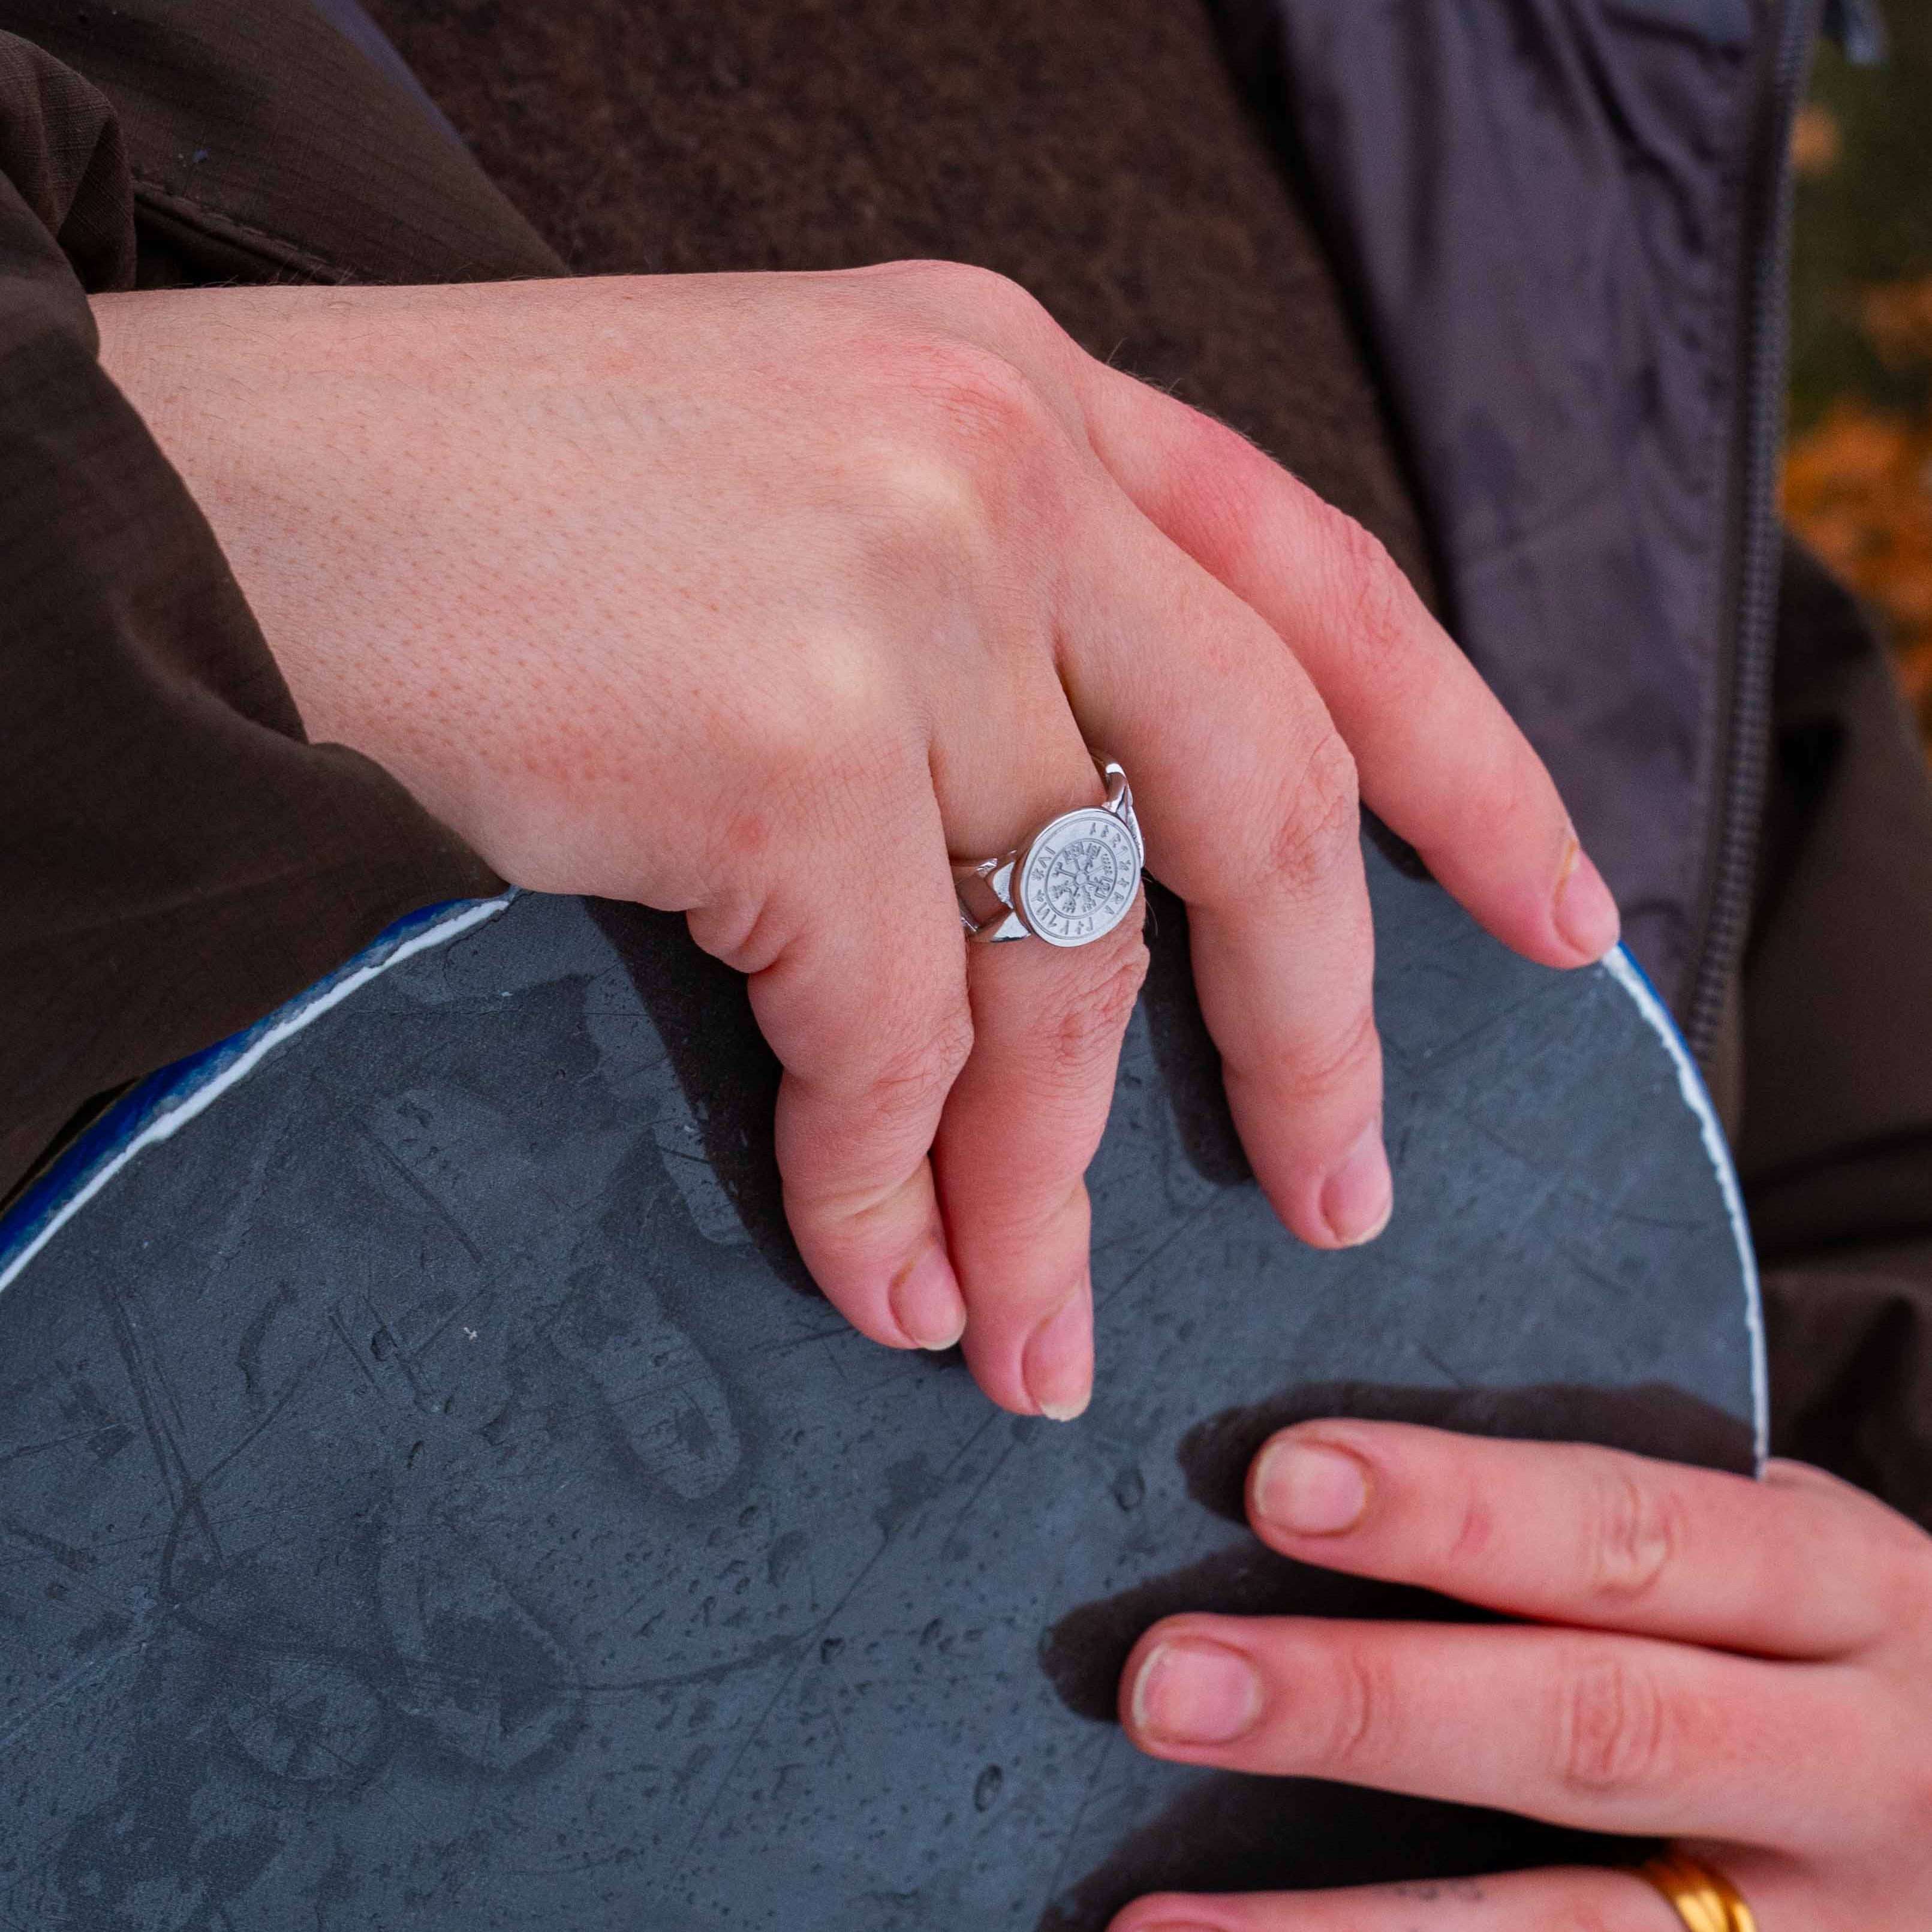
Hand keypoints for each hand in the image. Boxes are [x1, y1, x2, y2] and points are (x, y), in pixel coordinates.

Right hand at [91, 264, 1615, 1417]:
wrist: (199, 507)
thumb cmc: (476, 517)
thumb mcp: (794, 496)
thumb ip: (979, 629)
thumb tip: (1088, 879)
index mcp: (1010, 383)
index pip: (1323, 586)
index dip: (1463, 761)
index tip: (1554, 919)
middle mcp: (988, 458)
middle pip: (1260, 793)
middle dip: (1313, 1028)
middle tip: (1340, 1196)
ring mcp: (893, 591)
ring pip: (1060, 964)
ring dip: (1051, 1179)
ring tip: (1040, 1328)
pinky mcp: (776, 740)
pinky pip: (889, 1040)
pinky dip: (885, 1186)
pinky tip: (877, 1276)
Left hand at [1113, 1421, 1931, 1929]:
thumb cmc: (1854, 1665)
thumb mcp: (1805, 1574)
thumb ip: (1635, 1543)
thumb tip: (1338, 1497)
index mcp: (1847, 1599)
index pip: (1630, 1535)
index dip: (1456, 1509)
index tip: (1278, 1481)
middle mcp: (1852, 1773)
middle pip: (1593, 1731)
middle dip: (1367, 1707)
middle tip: (1167, 1683)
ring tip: (1154, 1928)